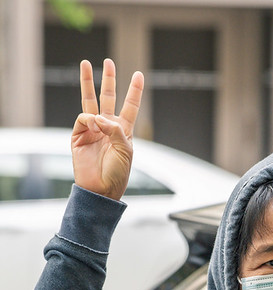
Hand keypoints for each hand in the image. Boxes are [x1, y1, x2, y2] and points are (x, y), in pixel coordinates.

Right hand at [72, 59, 143, 200]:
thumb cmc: (117, 173)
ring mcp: (92, 130)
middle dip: (109, 80)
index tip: (139, 74)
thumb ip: (115, 130)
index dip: (134, 91)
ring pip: (90, 102)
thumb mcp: (125, 150)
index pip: (130, 106)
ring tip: (85, 64)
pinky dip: (89, 118)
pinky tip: (94, 124)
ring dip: (88, 83)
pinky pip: (83, 118)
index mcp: (123, 131)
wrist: (100, 190)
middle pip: (108, 98)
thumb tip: (98, 117)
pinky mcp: (78, 136)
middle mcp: (107, 128)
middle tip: (108, 61)